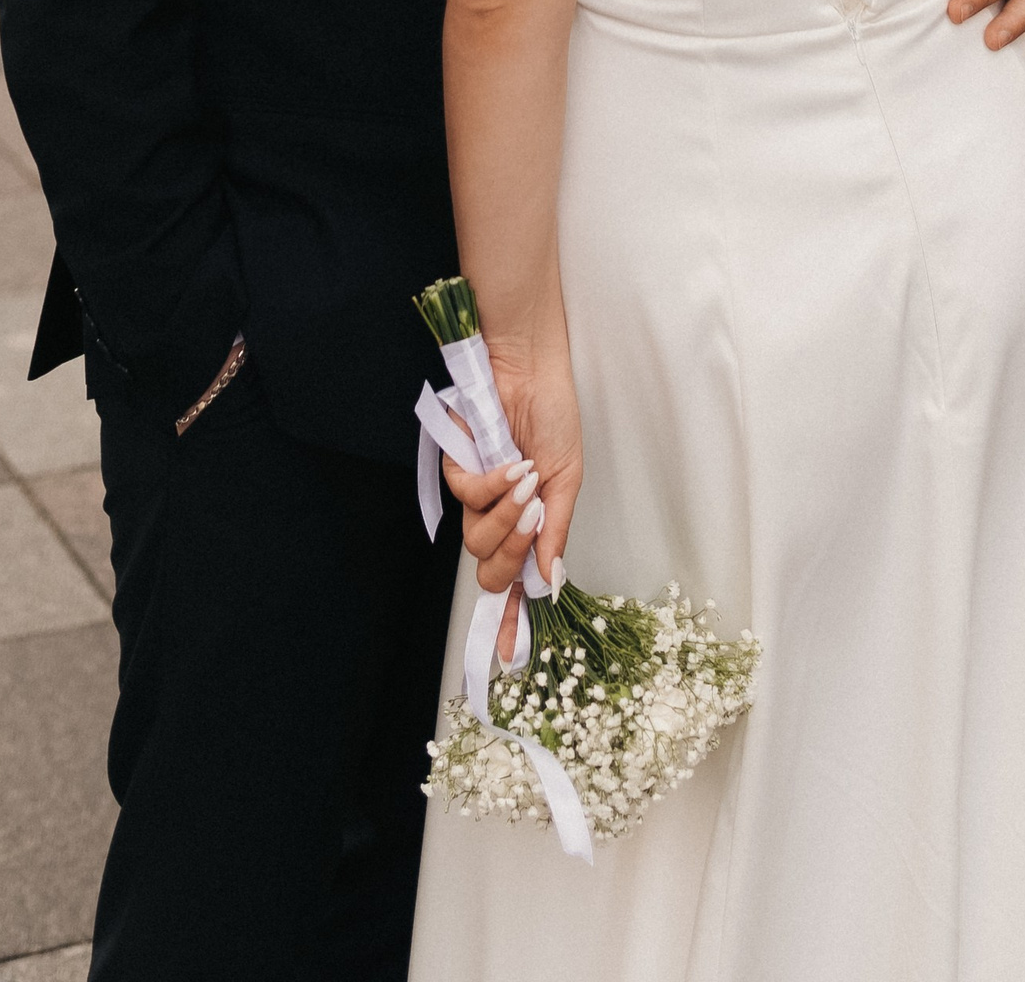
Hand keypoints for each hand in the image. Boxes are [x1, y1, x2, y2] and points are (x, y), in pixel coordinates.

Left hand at [437, 347, 584, 657]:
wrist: (531, 369)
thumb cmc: (553, 418)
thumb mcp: (566, 479)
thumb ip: (555, 530)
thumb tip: (549, 582)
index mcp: (528, 524)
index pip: (517, 581)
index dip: (512, 619)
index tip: (512, 655)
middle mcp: (499, 516)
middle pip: (490, 570)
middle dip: (512, 554)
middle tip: (533, 522)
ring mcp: (477, 494)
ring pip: (476, 539)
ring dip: (506, 516)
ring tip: (527, 483)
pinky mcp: (458, 467)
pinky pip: (466, 496)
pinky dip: (492, 485)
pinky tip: (511, 466)